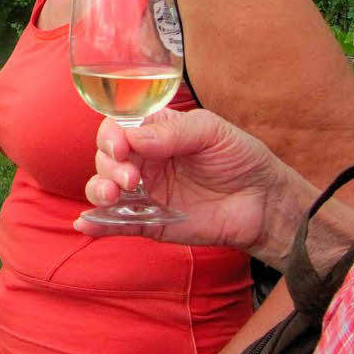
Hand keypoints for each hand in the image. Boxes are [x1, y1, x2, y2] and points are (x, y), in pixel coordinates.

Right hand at [74, 108, 279, 252]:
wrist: (267, 204)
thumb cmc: (242, 158)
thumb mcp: (212, 132)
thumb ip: (173, 132)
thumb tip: (133, 139)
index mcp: (154, 133)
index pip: (117, 128)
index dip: (111, 136)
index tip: (121, 148)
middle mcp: (143, 160)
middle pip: (105, 159)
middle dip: (109, 166)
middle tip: (133, 178)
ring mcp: (145, 193)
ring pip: (104, 189)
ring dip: (99, 190)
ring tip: (112, 196)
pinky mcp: (151, 223)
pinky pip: (117, 223)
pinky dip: (98, 225)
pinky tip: (85, 225)